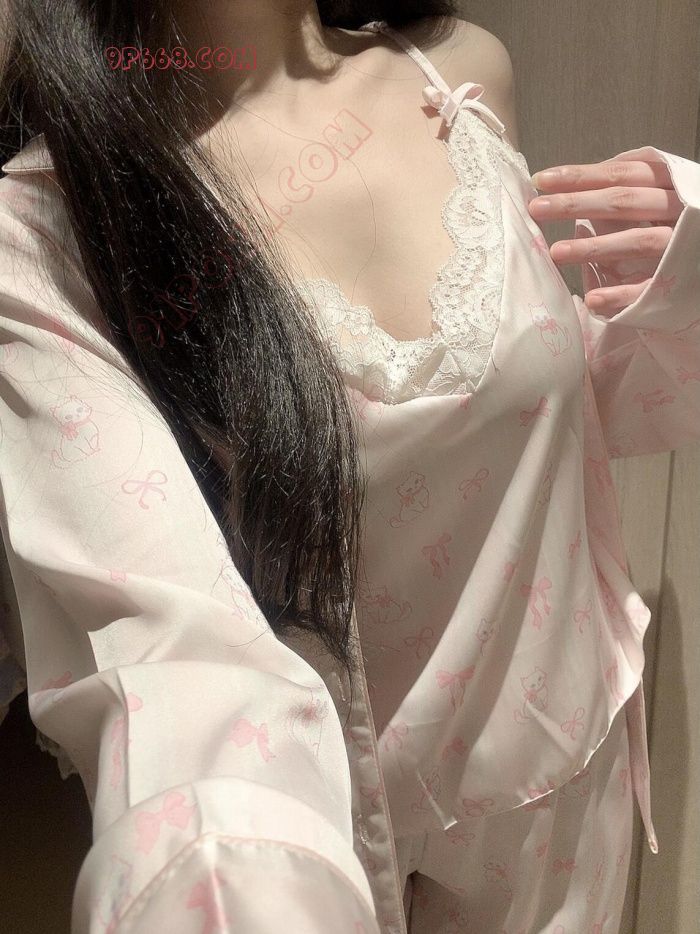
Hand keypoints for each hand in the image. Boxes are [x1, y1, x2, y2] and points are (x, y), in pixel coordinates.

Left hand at [528, 160, 683, 312]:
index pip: (621, 174)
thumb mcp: (664, 195)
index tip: (542, 179)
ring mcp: (682, 244)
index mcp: (671, 183)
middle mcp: (679, 208)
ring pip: (637, 241)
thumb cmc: (685, 222)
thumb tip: (579, 180)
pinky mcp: (682, 278)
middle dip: (577, 203)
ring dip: (594, 247)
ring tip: (555, 252)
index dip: (582, 175)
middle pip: (623, 202)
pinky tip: (592, 299)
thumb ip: (631, 187)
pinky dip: (620, 294)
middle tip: (536, 208)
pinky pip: (649, 287)